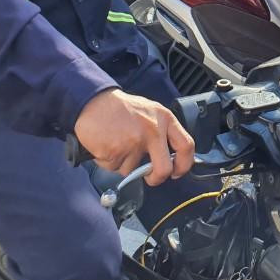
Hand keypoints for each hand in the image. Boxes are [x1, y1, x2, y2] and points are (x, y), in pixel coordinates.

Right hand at [73, 89, 193, 185]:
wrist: (93, 101)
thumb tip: (169, 156)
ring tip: (116, 142)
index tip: (177, 171)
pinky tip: (106, 145)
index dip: (185, 164)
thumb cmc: (121, 108)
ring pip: (132, 169)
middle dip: (156, 178)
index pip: (186, 145)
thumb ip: (161, 131)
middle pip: (163, 169)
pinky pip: (114, 167)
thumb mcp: (150, 111)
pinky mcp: (116, 151)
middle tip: (150, 177)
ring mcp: (134, 142)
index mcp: (164, 119)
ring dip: (123, 162)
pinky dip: (109, 161)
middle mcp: (152, 131)